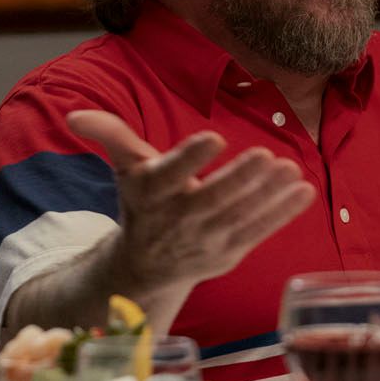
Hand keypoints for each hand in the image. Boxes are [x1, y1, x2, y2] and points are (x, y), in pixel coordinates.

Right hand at [67, 111, 316, 296]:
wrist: (147, 266)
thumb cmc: (143, 203)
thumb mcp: (126, 169)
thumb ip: (111, 137)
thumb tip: (75, 114)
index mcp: (151, 195)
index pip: (170, 175)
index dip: (191, 158)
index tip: (214, 137)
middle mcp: (178, 221)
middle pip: (212, 199)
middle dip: (240, 178)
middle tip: (266, 154)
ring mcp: (206, 241)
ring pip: (241, 217)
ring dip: (269, 194)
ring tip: (290, 169)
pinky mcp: (230, 253)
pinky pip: (260, 232)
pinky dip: (283, 213)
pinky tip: (304, 190)